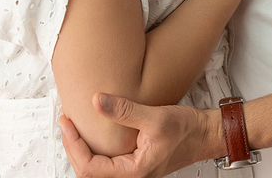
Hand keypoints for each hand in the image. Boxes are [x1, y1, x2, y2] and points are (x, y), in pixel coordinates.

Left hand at [60, 93, 220, 177]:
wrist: (206, 134)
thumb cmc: (187, 131)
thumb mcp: (155, 117)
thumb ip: (124, 110)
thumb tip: (96, 101)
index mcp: (134, 172)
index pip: (89, 168)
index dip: (73, 145)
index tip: (67, 122)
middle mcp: (131, 176)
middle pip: (87, 172)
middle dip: (72, 146)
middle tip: (65, 121)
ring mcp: (132, 171)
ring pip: (95, 169)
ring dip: (80, 148)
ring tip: (72, 126)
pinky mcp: (133, 163)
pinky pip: (105, 163)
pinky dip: (92, 148)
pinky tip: (89, 132)